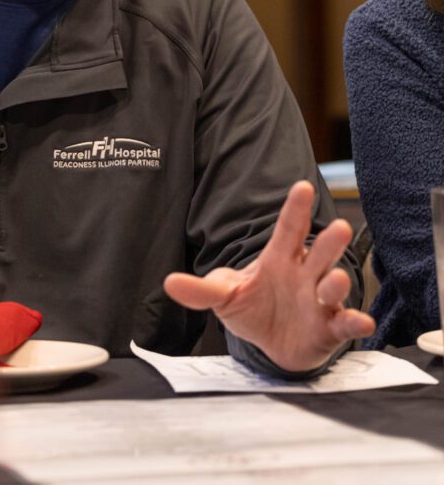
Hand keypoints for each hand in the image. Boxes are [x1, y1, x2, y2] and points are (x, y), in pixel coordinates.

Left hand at [164, 181, 374, 371]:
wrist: (272, 344)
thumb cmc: (254, 308)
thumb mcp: (224, 296)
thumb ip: (201, 289)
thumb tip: (169, 282)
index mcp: (280, 258)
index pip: (288, 229)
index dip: (295, 209)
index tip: (302, 187)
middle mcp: (305, 274)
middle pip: (319, 253)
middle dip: (329, 242)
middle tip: (338, 228)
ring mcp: (320, 301)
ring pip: (334, 286)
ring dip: (338, 283)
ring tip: (337, 279)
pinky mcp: (329, 329)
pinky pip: (345, 324)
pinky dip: (354, 323)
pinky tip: (361, 323)